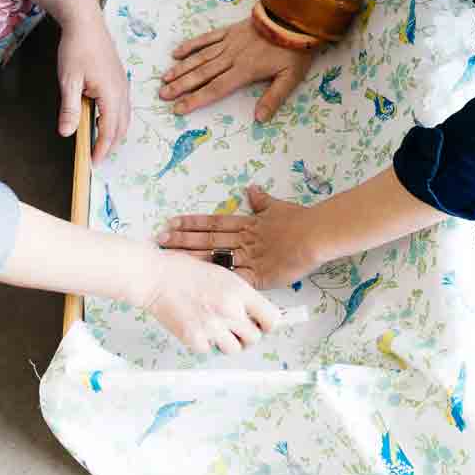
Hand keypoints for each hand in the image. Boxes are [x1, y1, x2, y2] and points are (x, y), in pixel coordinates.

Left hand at [57, 16, 130, 163]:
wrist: (86, 23)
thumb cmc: (76, 49)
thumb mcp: (68, 80)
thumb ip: (69, 109)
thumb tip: (67, 133)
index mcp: (111, 95)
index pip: (109, 130)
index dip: (101, 149)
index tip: (93, 163)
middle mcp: (122, 92)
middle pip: (121, 128)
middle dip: (110, 145)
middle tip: (96, 158)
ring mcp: (124, 85)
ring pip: (124, 118)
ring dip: (114, 133)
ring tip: (99, 144)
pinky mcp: (120, 80)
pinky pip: (123, 107)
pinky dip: (116, 120)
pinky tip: (104, 121)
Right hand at [142, 246, 281, 354]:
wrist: (156, 278)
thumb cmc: (186, 272)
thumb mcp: (222, 275)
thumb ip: (241, 295)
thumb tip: (255, 314)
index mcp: (240, 291)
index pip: (272, 319)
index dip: (266, 324)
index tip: (259, 323)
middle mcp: (230, 310)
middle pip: (254, 338)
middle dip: (245, 333)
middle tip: (232, 326)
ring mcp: (213, 327)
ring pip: (235, 349)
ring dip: (227, 341)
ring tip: (214, 328)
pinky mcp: (195, 339)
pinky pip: (210, 351)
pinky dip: (205, 343)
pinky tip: (197, 327)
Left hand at [158, 186, 318, 289]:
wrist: (315, 235)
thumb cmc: (298, 219)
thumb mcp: (276, 207)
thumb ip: (262, 200)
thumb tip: (252, 188)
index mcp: (246, 224)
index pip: (212, 223)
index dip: (191, 223)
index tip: (171, 222)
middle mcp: (242, 240)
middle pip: (207, 240)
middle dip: (182, 241)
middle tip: (159, 241)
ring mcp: (249, 258)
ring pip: (215, 258)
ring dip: (193, 259)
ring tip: (171, 260)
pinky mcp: (259, 276)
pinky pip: (236, 280)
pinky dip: (219, 283)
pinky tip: (200, 285)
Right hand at [159, 17, 315, 121]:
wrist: (294, 17)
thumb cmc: (294, 50)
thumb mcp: (290, 77)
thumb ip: (274, 98)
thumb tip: (259, 119)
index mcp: (244, 71)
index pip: (215, 89)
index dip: (196, 99)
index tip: (178, 108)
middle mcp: (231, 57)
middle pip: (202, 74)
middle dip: (181, 86)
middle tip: (162, 95)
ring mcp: (228, 42)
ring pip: (200, 57)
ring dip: (181, 68)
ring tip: (165, 78)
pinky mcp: (229, 30)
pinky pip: (207, 38)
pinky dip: (191, 45)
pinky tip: (177, 53)